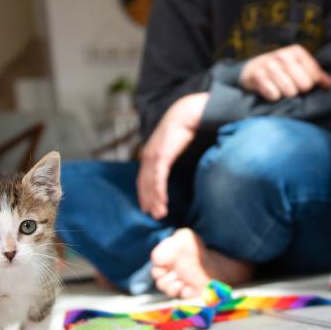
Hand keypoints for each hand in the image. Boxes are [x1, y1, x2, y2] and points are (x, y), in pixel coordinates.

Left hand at [137, 93, 207, 218]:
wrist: (186, 113)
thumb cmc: (184, 128)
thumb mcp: (174, 146)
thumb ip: (173, 157)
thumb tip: (178, 167)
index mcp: (150, 154)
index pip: (143, 178)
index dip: (145, 193)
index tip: (148, 207)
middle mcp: (148, 156)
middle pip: (144, 184)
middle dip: (148, 201)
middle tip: (153, 216)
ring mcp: (153, 156)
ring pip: (150, 184)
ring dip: (154, 200)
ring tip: (159, 214)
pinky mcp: (161, 156)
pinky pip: (158, 178)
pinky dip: (159, 192)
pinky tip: (163, 202)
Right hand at [239, 44, 330, 101]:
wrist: (253, 69)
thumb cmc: (282, 70)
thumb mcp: (299, 68)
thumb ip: (316, 76)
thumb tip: (330, 85)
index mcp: (297, 51)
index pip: (315, 76)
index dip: (311, 84)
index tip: (303, 83)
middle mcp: (283, 55)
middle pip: (304, 85)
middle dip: (299, 90)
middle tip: (292, 87)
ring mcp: (269, 65)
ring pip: (290, 91)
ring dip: (286, 94)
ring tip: (281, 89)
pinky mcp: (258, 76)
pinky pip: (274, 95)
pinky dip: (273, 97)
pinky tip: (270, 90)